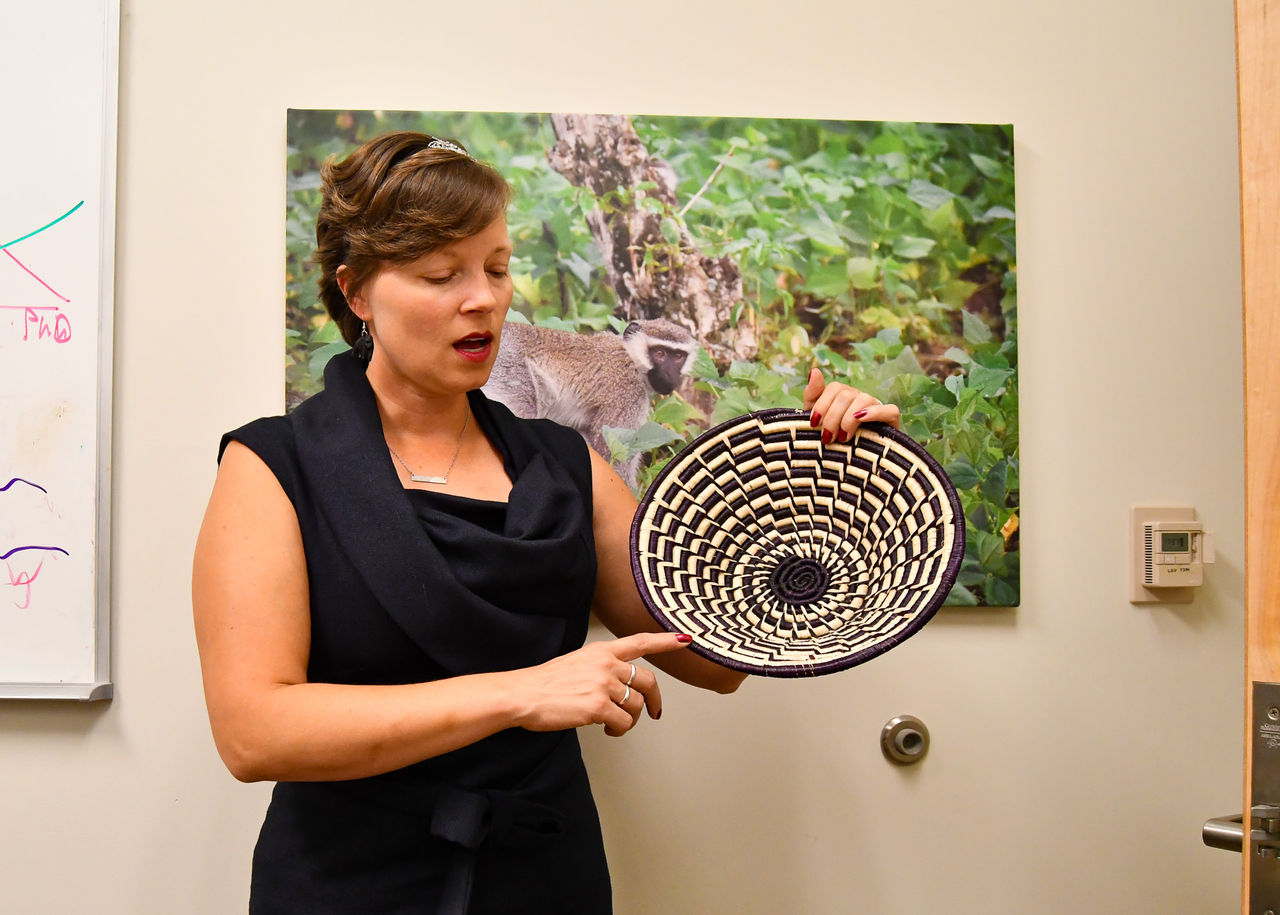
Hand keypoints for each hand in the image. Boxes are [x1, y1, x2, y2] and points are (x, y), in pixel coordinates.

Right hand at [513, 632, 691, 736]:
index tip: (685, 639)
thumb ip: (600, 668)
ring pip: (637, 705)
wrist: (523, 694)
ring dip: (630, 720)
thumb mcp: (576, 662)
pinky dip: (619, 731)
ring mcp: (603, 685)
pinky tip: (606, 731)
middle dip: (654, 700)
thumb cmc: (544, 683)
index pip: (639, 642)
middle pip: (648, 680)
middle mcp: (606, 664)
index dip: (665, 641)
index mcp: (601, 651)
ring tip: (613, 725)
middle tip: (653, 712)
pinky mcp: (598, 706)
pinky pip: (624, 723)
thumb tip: (616, 685)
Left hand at [802, 368, 899, 442]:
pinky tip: (861, 420)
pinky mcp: (891, 421)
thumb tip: (814, 370)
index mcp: (844, 396)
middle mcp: (860, 398)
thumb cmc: (831, 440)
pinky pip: (889, 410)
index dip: (822, 404)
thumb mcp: (817, 420)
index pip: (835, 387)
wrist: (851, 466)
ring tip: (842, 438)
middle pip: (846, 395)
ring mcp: (877, 408)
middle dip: (832, 417)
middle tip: (827, 438)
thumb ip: (813, 395)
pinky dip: (875, 413)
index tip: (814, 424)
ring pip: (864, 399)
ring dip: (848, 419)